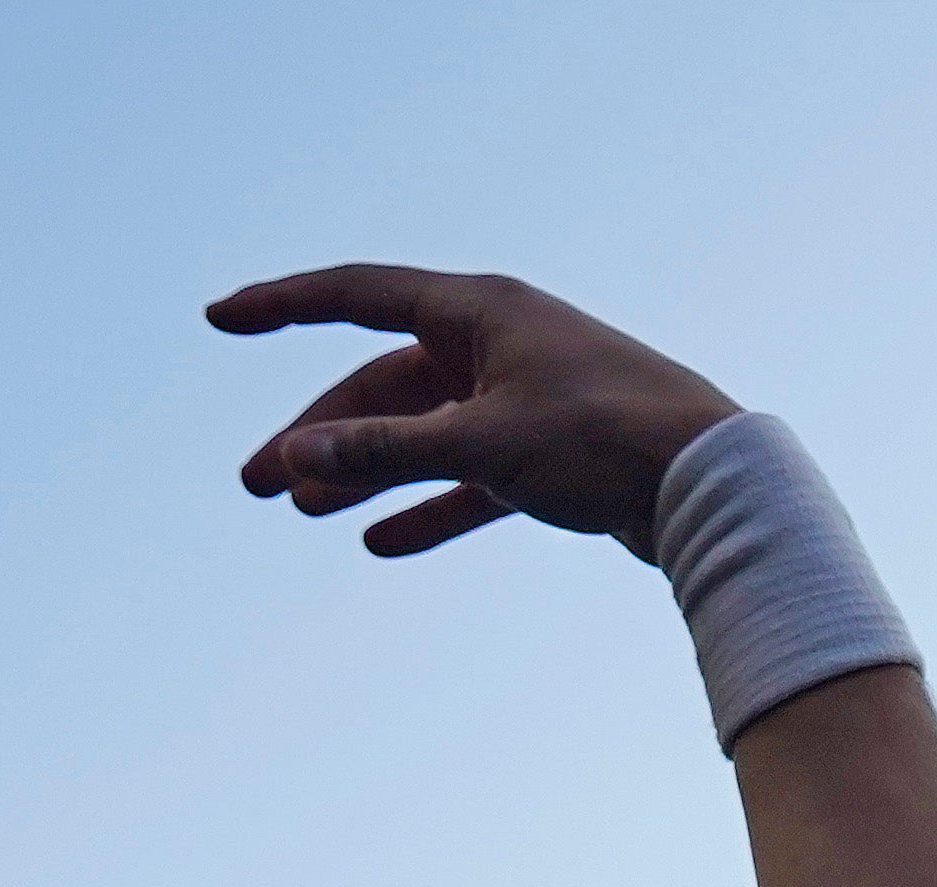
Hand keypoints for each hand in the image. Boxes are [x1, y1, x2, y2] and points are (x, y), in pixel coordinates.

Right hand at [210, 268, 738, 561]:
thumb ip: (387, 451)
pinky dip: (430, 506)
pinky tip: (381, 541)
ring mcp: (527, 399)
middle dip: (321, 432)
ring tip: (304, 508)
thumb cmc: (608, 443)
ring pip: (425, 434)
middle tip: (259, 482)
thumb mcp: (484, 444)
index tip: (220, 318)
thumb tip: (298, 455)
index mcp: (480, 312)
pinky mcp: (554, 456)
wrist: (716, 487)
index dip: (283, 306)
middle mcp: (500, 345)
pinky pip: (472, 480)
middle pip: (385, 384)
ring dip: (366, 470)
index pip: (356, 295)